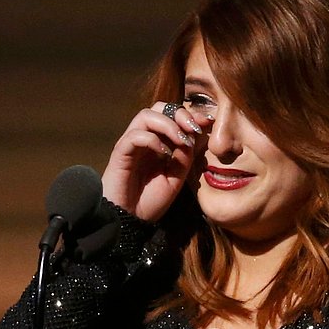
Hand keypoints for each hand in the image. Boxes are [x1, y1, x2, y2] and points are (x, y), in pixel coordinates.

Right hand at [101, 102, 206, 221]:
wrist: (130, 221)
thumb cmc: (150, 201)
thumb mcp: (176, 177)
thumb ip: (185, 156)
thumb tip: (198, 134)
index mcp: (159, 142)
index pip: (173, 115)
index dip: (191, 114)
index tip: (208, 122)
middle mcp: (144, 138)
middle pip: (159, 107)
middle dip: (180, 113)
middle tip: (194, 128)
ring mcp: (131, 144)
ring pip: (145, 115)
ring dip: (168, 124)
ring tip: (181, 141)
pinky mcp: (120, 153)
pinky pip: (134, 136)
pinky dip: (152, 139)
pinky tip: (164, 153)